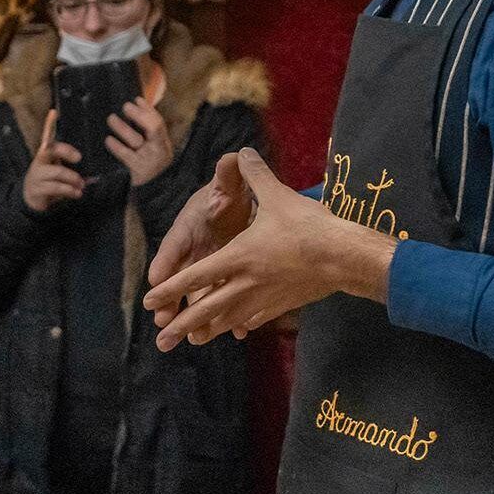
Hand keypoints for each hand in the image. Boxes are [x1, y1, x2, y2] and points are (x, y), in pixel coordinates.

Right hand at [22, 110, 84, 212]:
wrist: (31, 199)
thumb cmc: (49, 181)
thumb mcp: (59, 171)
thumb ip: (73, 172)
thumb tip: (94, 177)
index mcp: (45, 154)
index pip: (47, 136)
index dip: (49, 124)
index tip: (53, 112)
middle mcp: (39, 161)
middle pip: (51, 150)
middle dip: (66, 151)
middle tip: (79, 158)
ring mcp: (37, 175)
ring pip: (58, 172)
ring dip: (73, 178)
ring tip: (82, 185)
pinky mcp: (37, 189)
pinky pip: (56, 187)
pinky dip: (69, 191)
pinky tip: (77, 194)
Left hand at [106, 98, 172, 186]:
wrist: (157, 195)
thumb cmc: (151, 168)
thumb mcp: (154, 151)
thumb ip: (148, 133)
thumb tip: (139, 106)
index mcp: (163, 144)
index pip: (159, 123)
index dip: (148, 110)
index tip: (136, 99)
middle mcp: (159, 150)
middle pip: (153, 128)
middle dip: (139, 115)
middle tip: (125, 106)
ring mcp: (149, 160)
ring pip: (137, 140)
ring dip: (123, 128)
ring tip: (111, 118)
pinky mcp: (138, 171)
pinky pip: (126, 155)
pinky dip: (116, 146)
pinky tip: (108, 140)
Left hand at [143, 149, 394, 350]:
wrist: (345, 258)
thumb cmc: (308, 226)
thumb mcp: (278, 195)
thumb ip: (254, 174)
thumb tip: (241, 151)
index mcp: (238, 257)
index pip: (195, 276)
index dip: (170, 288)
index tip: (149, 301)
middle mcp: (246, 283)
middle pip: (207, 309)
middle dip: (182, 325)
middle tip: (161, 342)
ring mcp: (264, 298)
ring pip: (229, 319)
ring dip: (209, 330)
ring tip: (194, 342)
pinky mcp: (283, 305)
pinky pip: (256, 318)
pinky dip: (242, 323)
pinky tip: (238, 328)